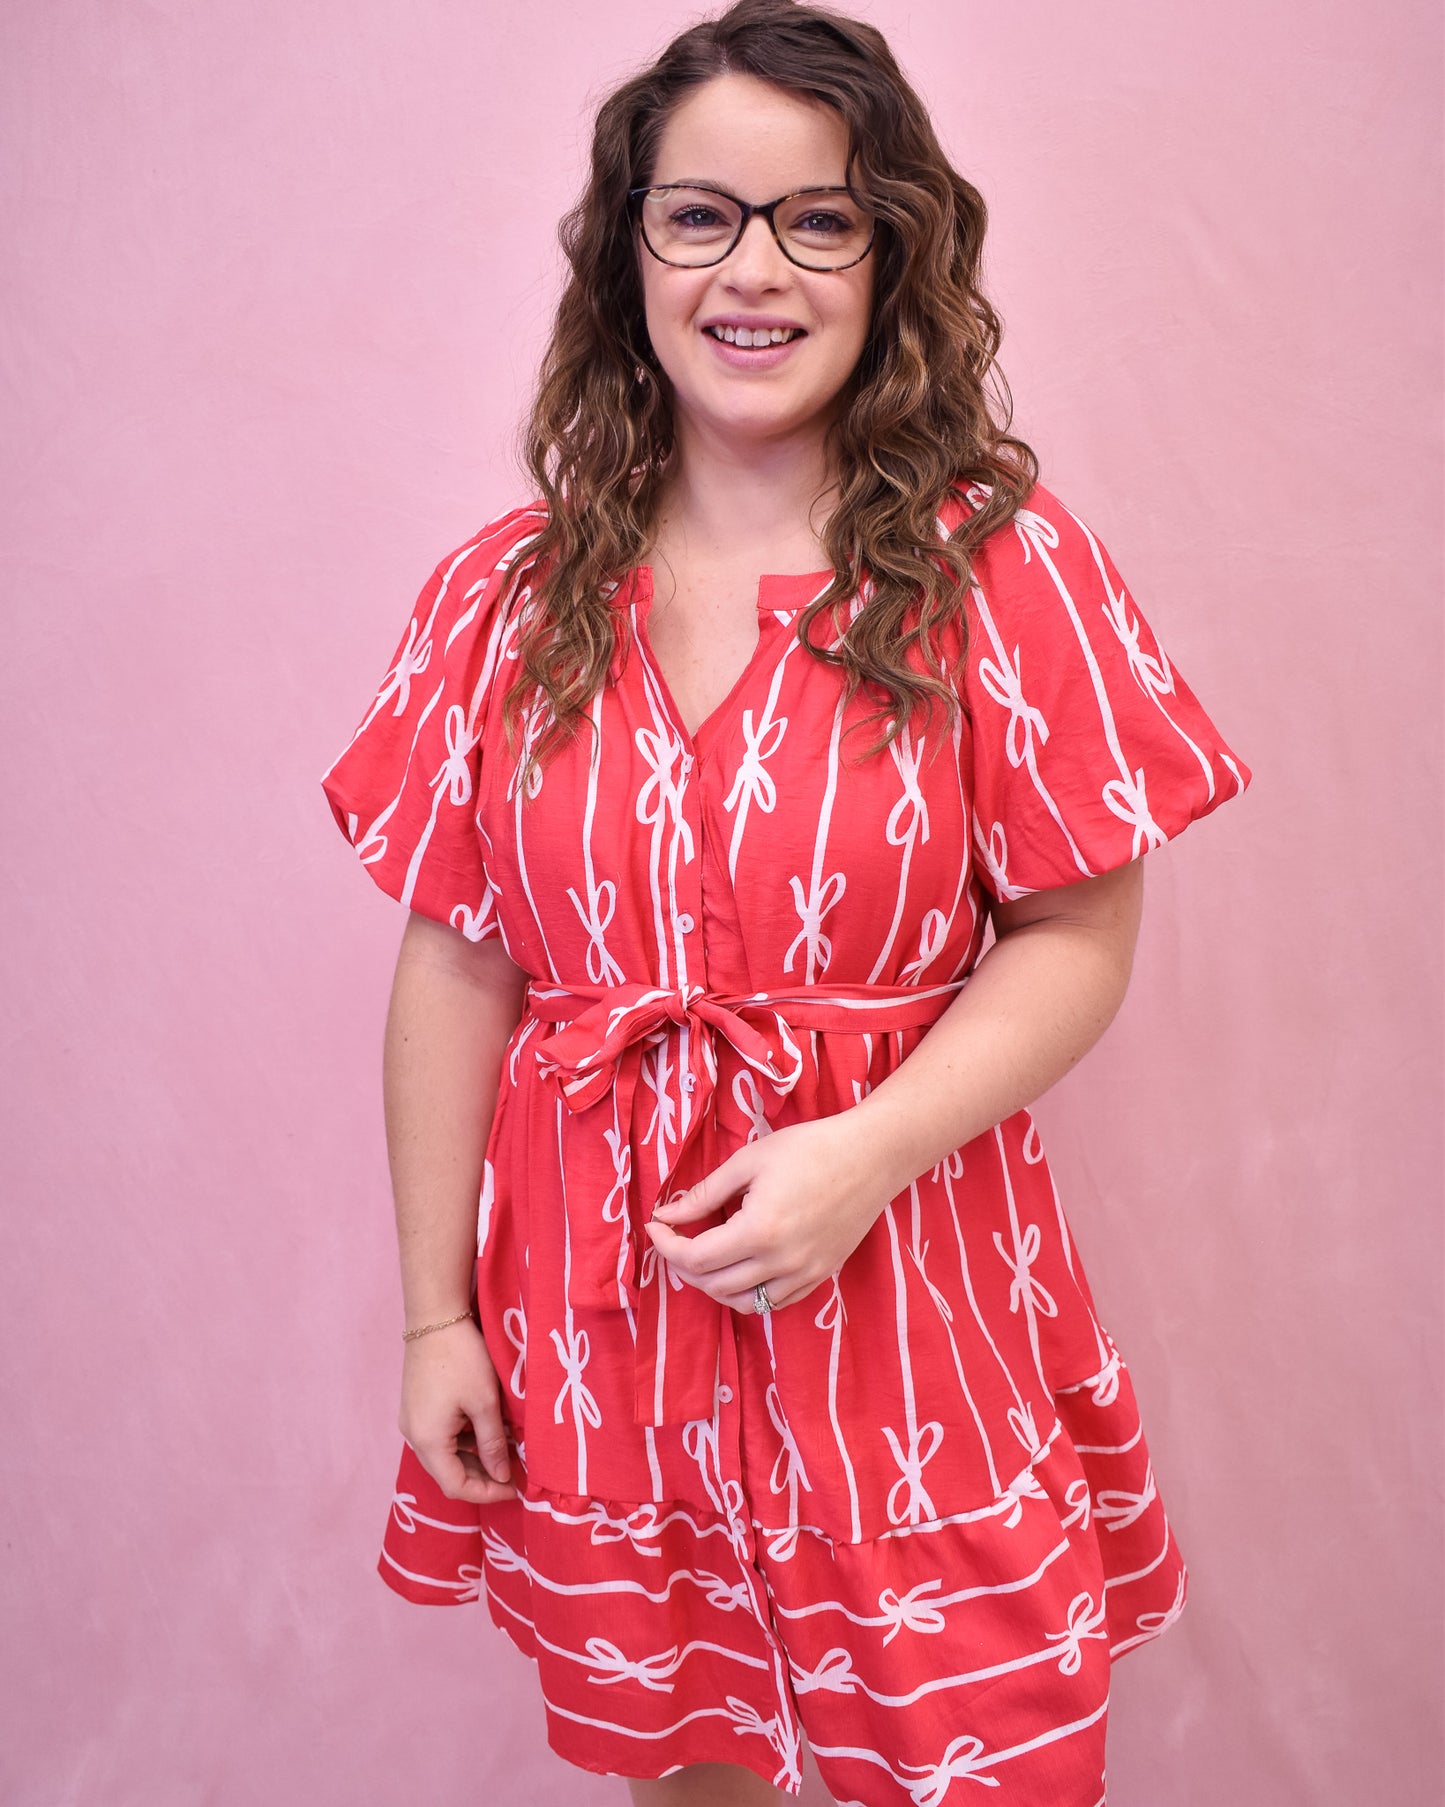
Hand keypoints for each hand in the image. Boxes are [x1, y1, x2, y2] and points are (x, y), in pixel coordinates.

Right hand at [400, 1318, 517, 1503]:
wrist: (435, 1317)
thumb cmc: (462, 1359)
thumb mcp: (485, 1402)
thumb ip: (493, 1444)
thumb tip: (502, 1475)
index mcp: (427, 1441)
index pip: (456, 1486)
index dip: (487, 1493)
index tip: (516, 1488)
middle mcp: (414, 1437)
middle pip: (448, 1473)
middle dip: (483, 1477)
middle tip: (516, 1472)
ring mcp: (413, 1421)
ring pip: (446, 1455)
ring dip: (475, 1458)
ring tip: (507, 1451)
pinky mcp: (418, 1407)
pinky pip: (441, 1436)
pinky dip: (465, 1440)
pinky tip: (488, 1432)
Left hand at [644, 1112, 898, 1314]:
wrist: (871, 1156)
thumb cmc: (808, 1148)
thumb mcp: (748, 1161)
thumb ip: (704, 1194)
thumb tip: (667, 1214)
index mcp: (759, 1231)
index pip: (695, 1258)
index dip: (666, 1245)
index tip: (656, 1225)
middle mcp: (781, 1262)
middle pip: (713, 1285)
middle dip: (684, 1265)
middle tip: (675, 1238)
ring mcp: (803, 1274)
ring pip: (742, 1303)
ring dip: (714, 1285)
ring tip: (704, 1257)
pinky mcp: (820, 1276)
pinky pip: (773, 1302)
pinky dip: (748, 1293)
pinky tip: (740, 1268)